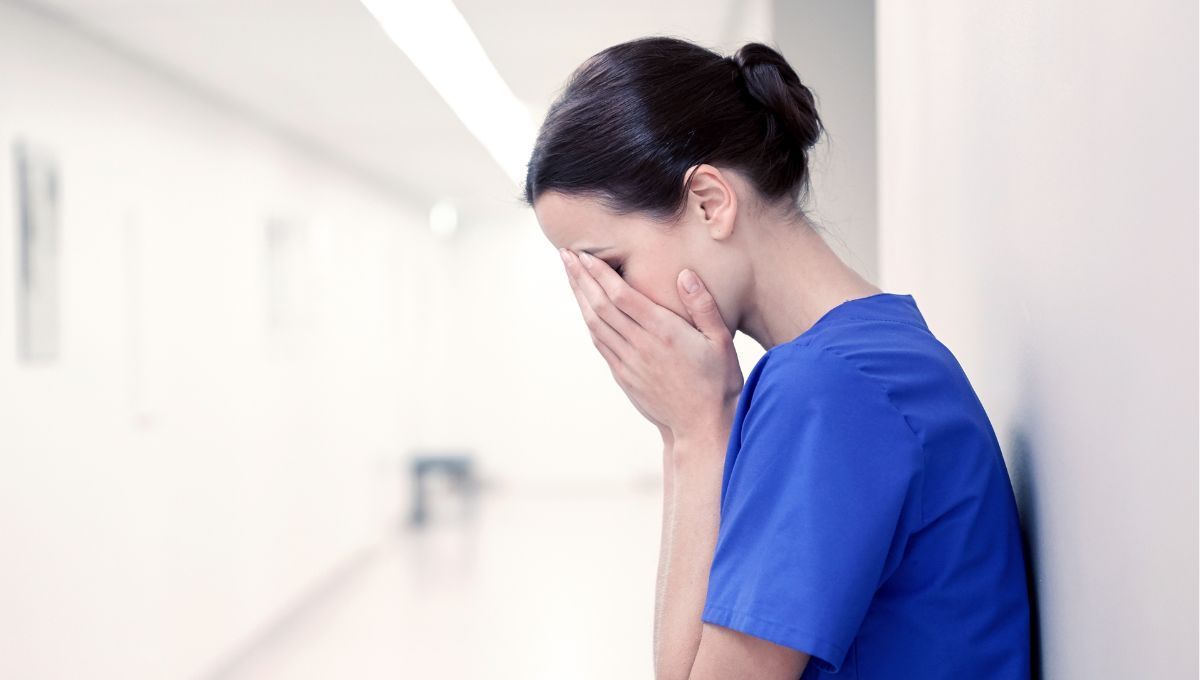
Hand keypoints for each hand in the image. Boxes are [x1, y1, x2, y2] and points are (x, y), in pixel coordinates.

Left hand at [559, 248, 743, 445]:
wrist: (703, 426)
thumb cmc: (718, 381)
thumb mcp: (720, 340)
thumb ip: (703, 305)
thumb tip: (685, 274)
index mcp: (663, 332)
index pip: (621, 296)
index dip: (599, 273)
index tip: (584, 255)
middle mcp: (640, 346)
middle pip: (600, 306)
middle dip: (580, 278)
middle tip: (565, 255)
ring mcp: (629, 363)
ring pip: (595, 324)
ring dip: (579, 298)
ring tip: (569, 275)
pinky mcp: (624, 376)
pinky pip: (600, 344)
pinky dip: (589, 321)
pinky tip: (585, 308)